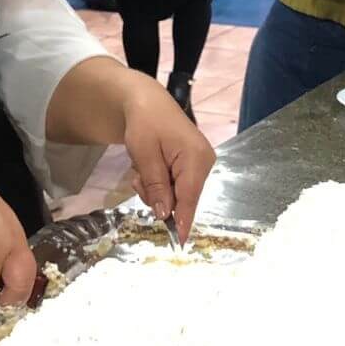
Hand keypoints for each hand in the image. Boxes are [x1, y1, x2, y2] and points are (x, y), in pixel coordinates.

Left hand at [119, 80, 216, 241]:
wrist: (148, 103)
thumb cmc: (145, 123)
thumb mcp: (144, 154)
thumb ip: (156, 185)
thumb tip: (165, 213)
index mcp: (196, 158)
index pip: (189, 197)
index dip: (182, 221)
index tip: (180, 243)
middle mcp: (205, 162)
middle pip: (183, 198)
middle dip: (158, 195)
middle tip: (139, 176)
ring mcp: (201, 164)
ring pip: (178, 194)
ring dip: (157, 189)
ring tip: (143, 167)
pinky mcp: (194, 165)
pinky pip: (178, 185)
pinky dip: (161, 182)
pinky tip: (152, 166)